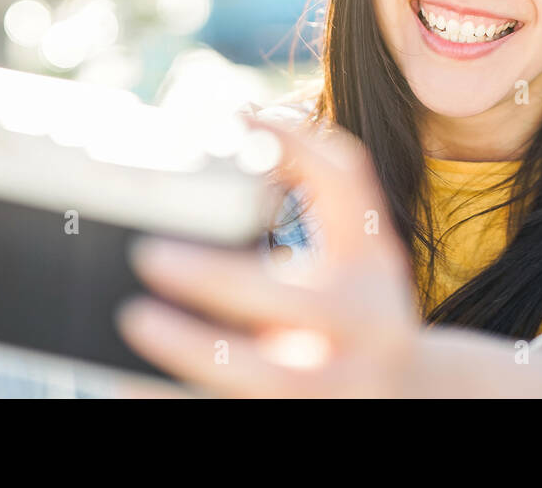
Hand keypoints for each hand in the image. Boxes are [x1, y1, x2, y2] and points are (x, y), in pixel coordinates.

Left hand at [117, 113, 422, 396]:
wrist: (415, 397)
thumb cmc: (363, 305)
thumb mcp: (361, 246)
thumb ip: (319, 184)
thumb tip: (244, 117)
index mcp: (372, 265)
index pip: (351, 190)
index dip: (302, 147)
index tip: (239, 122)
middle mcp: (366, 326)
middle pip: (292, 303)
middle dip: (216, 278)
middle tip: (148, 253)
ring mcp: (340, 387)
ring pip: (265, 378)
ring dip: (192, 350)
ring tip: (134, 318)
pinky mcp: (307, 423)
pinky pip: (235, 419)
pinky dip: (176, 404)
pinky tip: (126, 386)